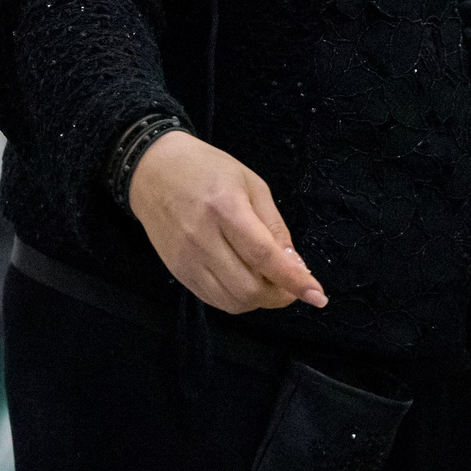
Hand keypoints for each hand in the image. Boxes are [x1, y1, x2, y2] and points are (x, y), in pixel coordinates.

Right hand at [127, 131, 326, 314]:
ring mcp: (186, 259)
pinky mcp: (176, 271)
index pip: (264, 256)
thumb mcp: (252, 185)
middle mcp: (202, 238)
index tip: (317, 296)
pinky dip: (237, 299)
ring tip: (269, 282)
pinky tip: (245, 282)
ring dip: (258, 300)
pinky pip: (213, 299)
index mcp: (225, 209)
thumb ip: (275, 226)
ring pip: (231, 301)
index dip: (293, 280)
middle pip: (247, 288)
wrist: (153, 170)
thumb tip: (295, 266)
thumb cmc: (207, 169)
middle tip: (291, 284)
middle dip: (278, 295)